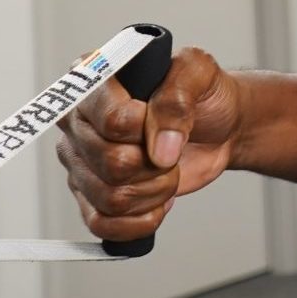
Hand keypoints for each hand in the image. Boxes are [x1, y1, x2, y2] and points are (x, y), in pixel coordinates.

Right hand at [55, 45, 242, 243]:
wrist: (217, 125)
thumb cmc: (201, 92)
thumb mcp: (199, 72)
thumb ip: (177, 98)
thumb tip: (160, 147)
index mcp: (94, 79)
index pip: (112, 121)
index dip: (146, 129)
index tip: (167, 120)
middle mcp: (79, 121)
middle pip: (112, 163)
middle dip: (156, 164)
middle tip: (170, 149)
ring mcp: (81, 161)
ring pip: (110, 198)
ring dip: (154, 191)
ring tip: (167, 172)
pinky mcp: (92, 195)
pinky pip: (102, 225)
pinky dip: (140, 220)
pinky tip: (157, 201)